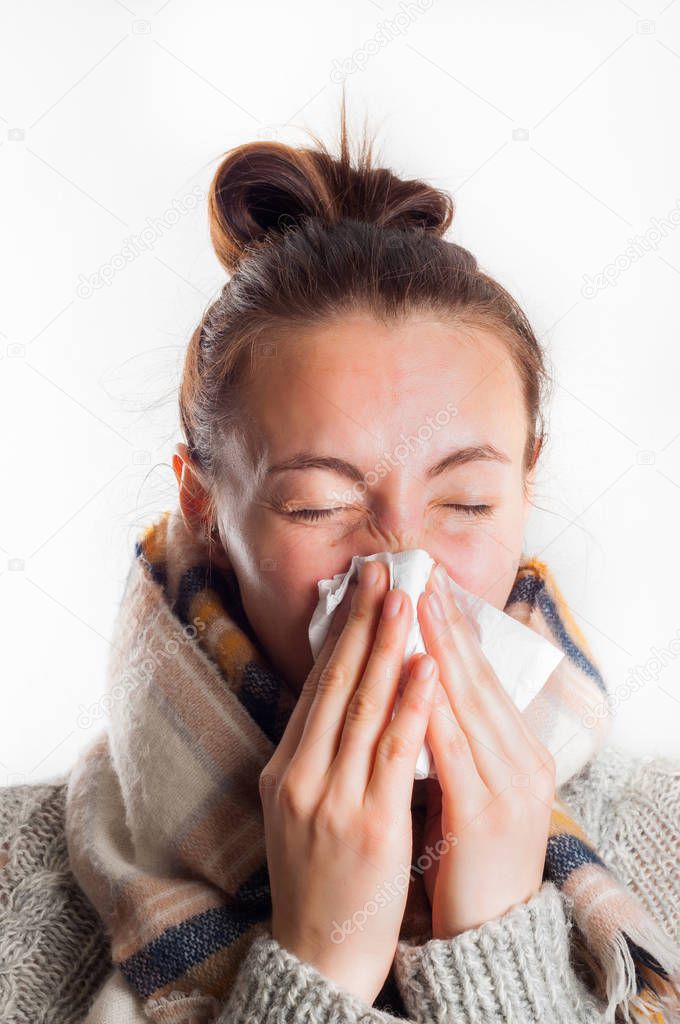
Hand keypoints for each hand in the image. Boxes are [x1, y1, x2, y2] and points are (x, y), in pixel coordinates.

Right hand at [258, 560, 439, 1004]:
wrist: (317, 953)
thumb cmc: (320, 877)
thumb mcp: (300, 807)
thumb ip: (318, 754)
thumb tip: (345, 698)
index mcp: (286, 768)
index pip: (318, 686)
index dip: (341, 633)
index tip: (360, 590)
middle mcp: (303, 775)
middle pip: (337, 684)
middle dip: (361, 622)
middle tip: (382, 570)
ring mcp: (332, 798)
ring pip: (364, 707)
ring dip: (387, 647)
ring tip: (406, 599)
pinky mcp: (368, 824)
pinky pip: (392, 754)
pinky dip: (410, 706)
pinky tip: (425, 668)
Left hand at [415, 562, 556, 938]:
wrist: (489, 936)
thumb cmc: (470, 861)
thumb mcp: (472, 791)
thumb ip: (454, 741)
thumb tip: (421, 686)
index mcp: (520, 753)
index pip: (481, 677)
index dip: (453, 630)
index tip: (426, 588)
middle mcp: (522, 761)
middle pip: (476, 678)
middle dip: (443, 623)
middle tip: (419, 575)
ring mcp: (508, 785)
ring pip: (467, 702)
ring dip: (437, 648)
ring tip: (413, 604)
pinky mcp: (484, 813)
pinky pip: (453, 748)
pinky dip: (431, 706)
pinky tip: (414, 673)